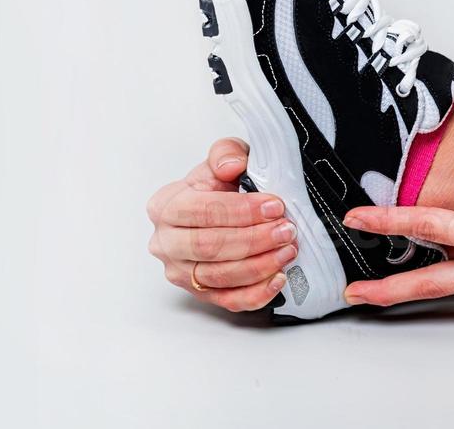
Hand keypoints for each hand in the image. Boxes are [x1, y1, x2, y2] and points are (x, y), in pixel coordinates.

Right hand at [145, 138, 299, 311]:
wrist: (218, 208)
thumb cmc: (217, 186)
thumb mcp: (223, 158)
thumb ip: (226, 153)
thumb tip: (231, 166)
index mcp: (165, 207)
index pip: (202, 212)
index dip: (241, 211)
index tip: (274, 206)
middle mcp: (166, 243)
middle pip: (210, 247)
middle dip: (254, 239)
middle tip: (285, 230)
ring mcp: (181, 272)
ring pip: (220, 276)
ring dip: (260, 265)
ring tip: (287, 249)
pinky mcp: (200, 293)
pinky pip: (228, 300)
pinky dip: (256, 293)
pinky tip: (277, 278)